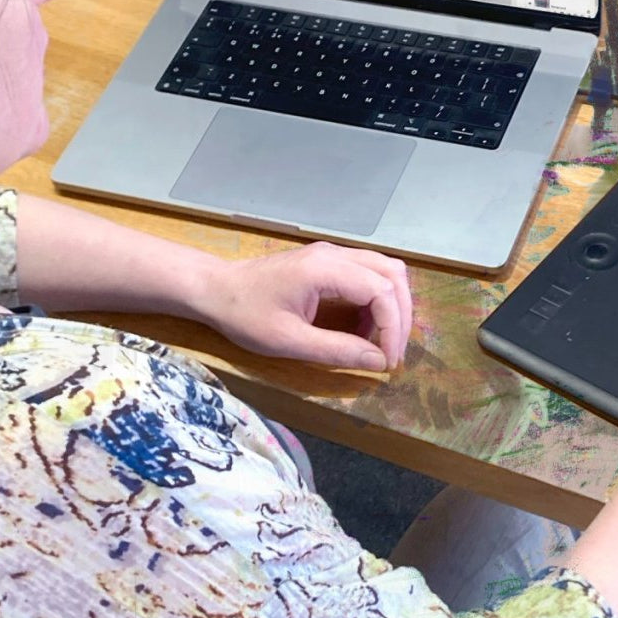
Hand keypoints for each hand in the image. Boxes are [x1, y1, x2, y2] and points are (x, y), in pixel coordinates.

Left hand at [200, 242, 411, 371]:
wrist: (215, 290)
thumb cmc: (245, 315)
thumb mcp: (289, 341)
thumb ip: (336, 351)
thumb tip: (378, 362)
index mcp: (325, 269)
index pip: (381, 290)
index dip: (393, 327)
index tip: (387, 361)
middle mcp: (334, 254)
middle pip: (392, 273)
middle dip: (401, 315)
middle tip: (392, 353)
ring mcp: (331, 254)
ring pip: (384, 269)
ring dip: (392, 305)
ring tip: (381, 342)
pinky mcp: (326, 262)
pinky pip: (367, 273)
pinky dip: (376, 300)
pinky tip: (363, 328)